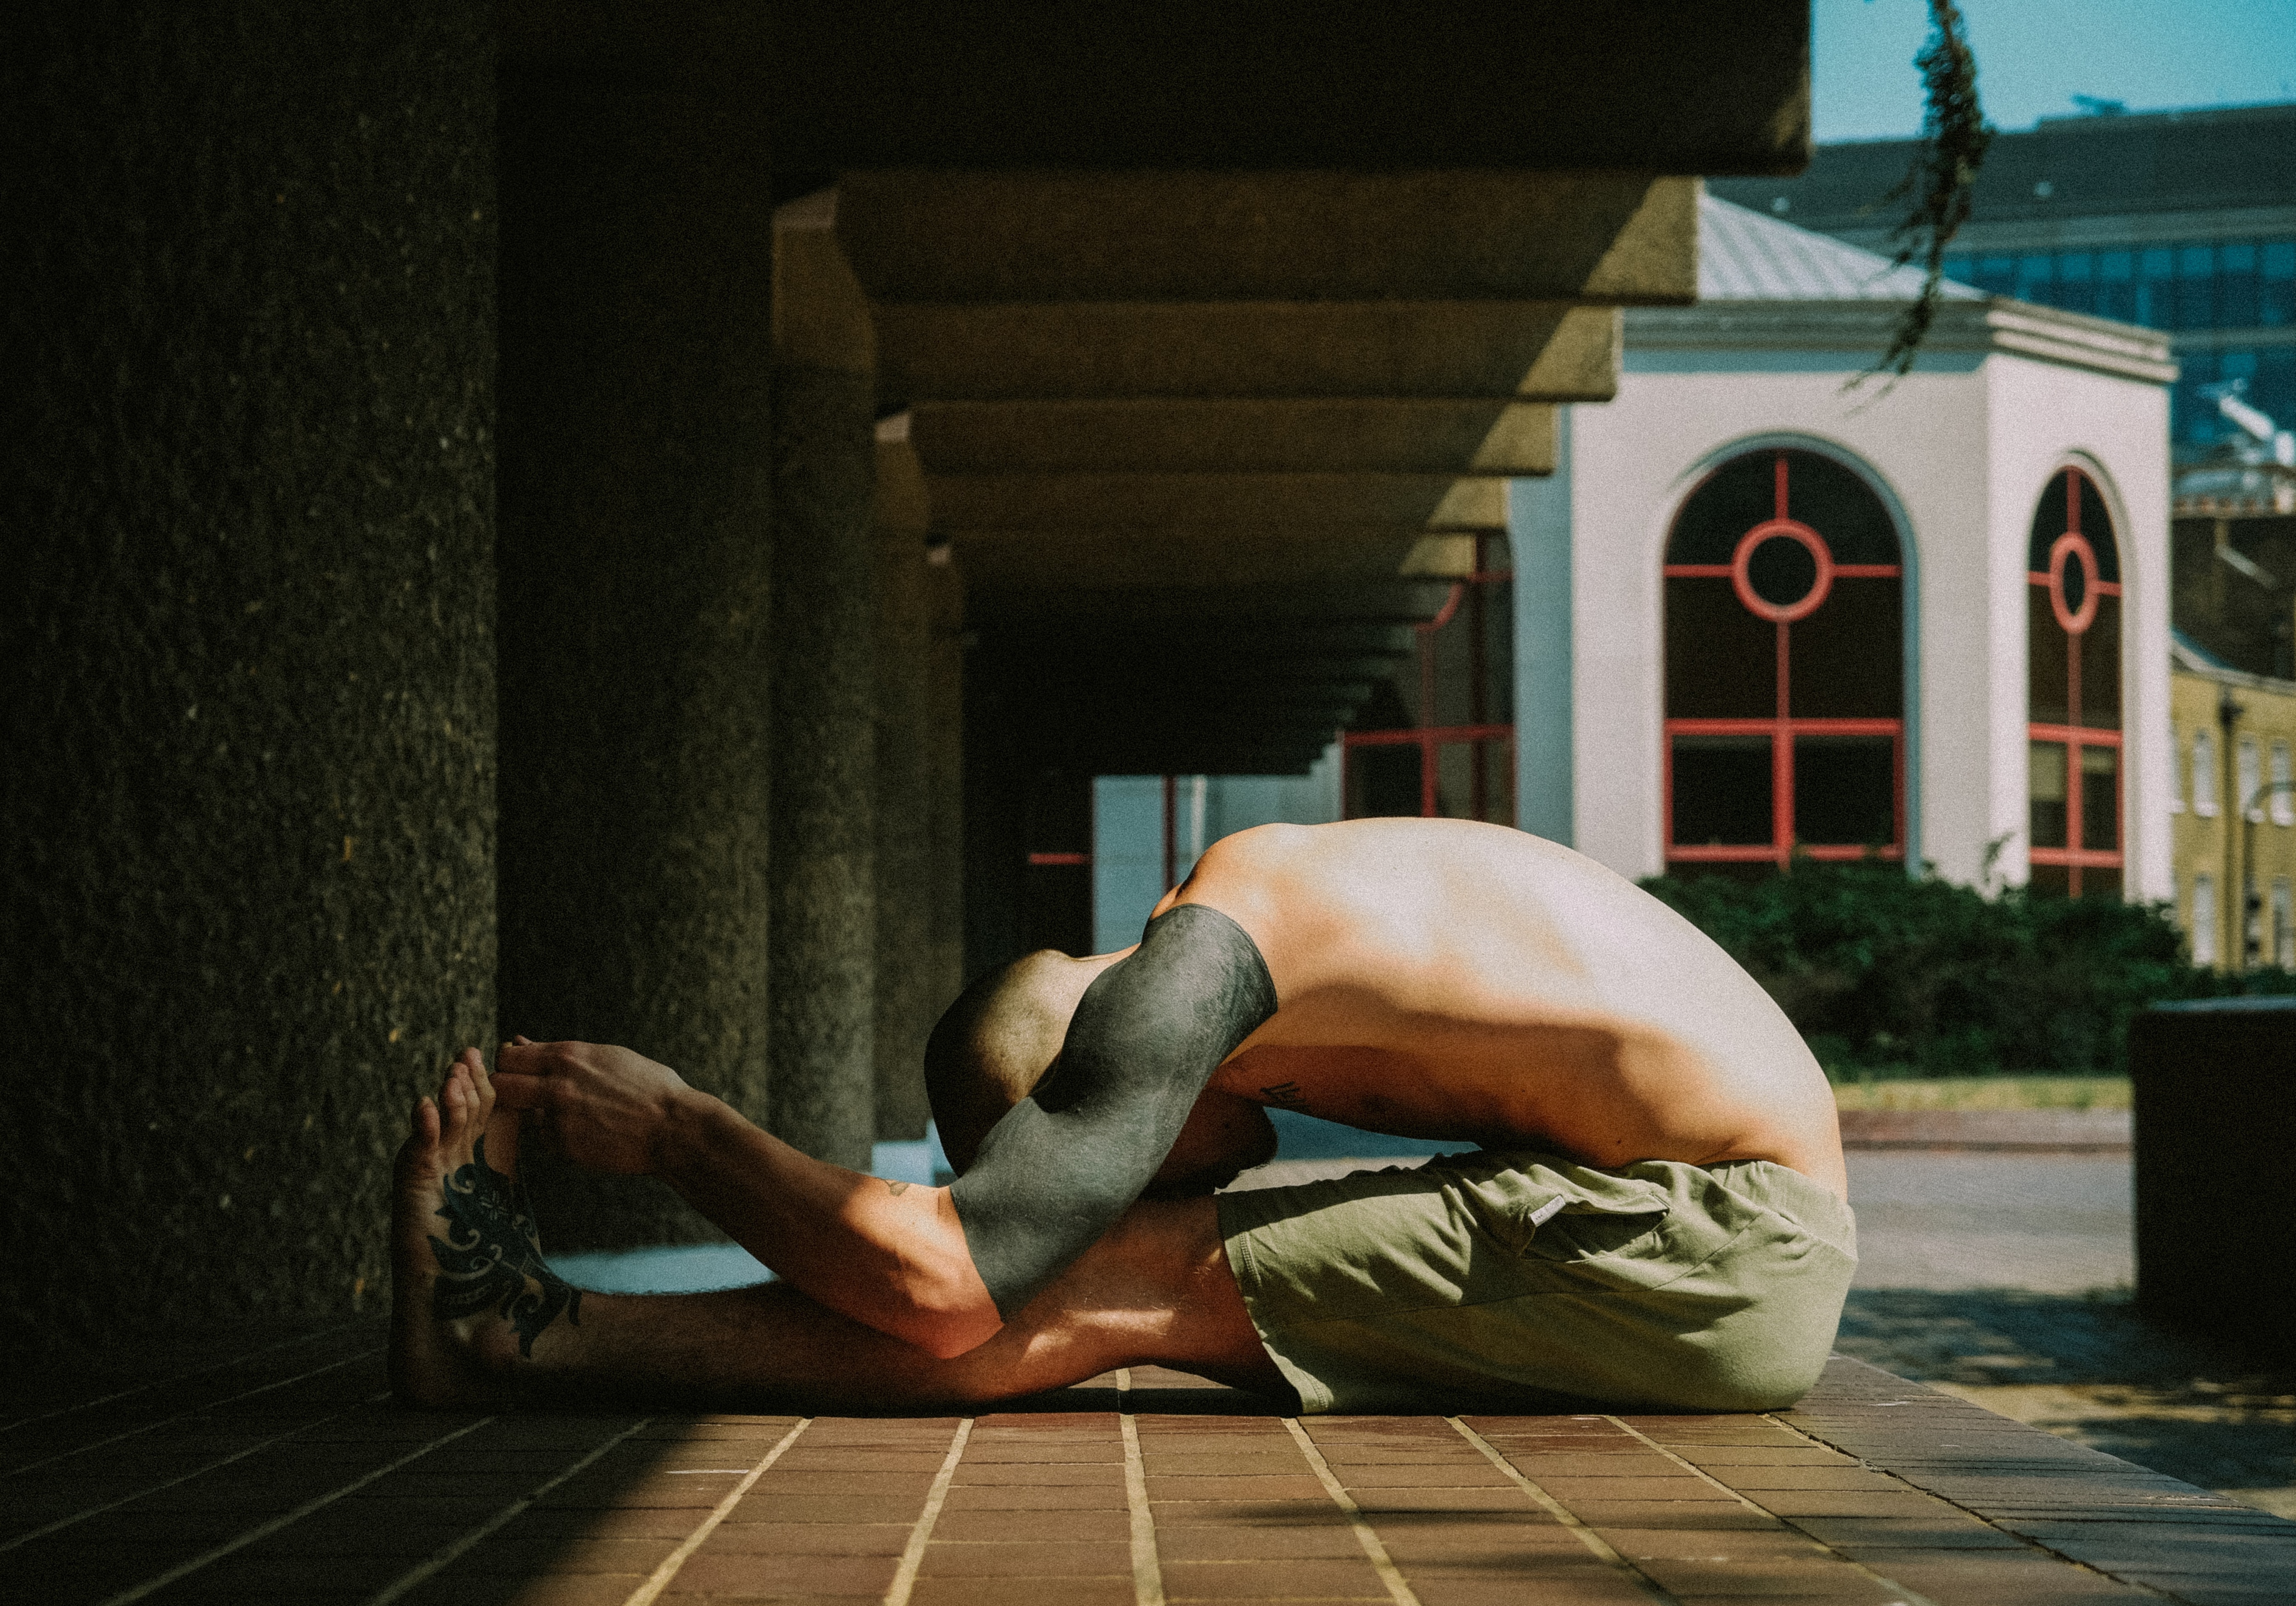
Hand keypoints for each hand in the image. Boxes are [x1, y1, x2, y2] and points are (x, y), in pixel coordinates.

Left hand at [489, 1036, 696, 1174]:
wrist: (672, 1127)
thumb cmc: (647, 1086)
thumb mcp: (606, 1057)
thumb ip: (560, 1053)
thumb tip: (521, 1043)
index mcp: (569, 1056)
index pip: (508, 1056)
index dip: (509, 1064)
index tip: (519, 1070)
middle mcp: (557, 1085)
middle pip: (499, 1085)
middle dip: (505, 1088)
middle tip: (522, 1094)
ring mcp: (558, 1118)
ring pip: (518, 1116)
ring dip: (531, 1115)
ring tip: (562, 1114)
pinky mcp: (564, 1147)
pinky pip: (543, 1139)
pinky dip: (555, 1136)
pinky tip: (582, 1131)